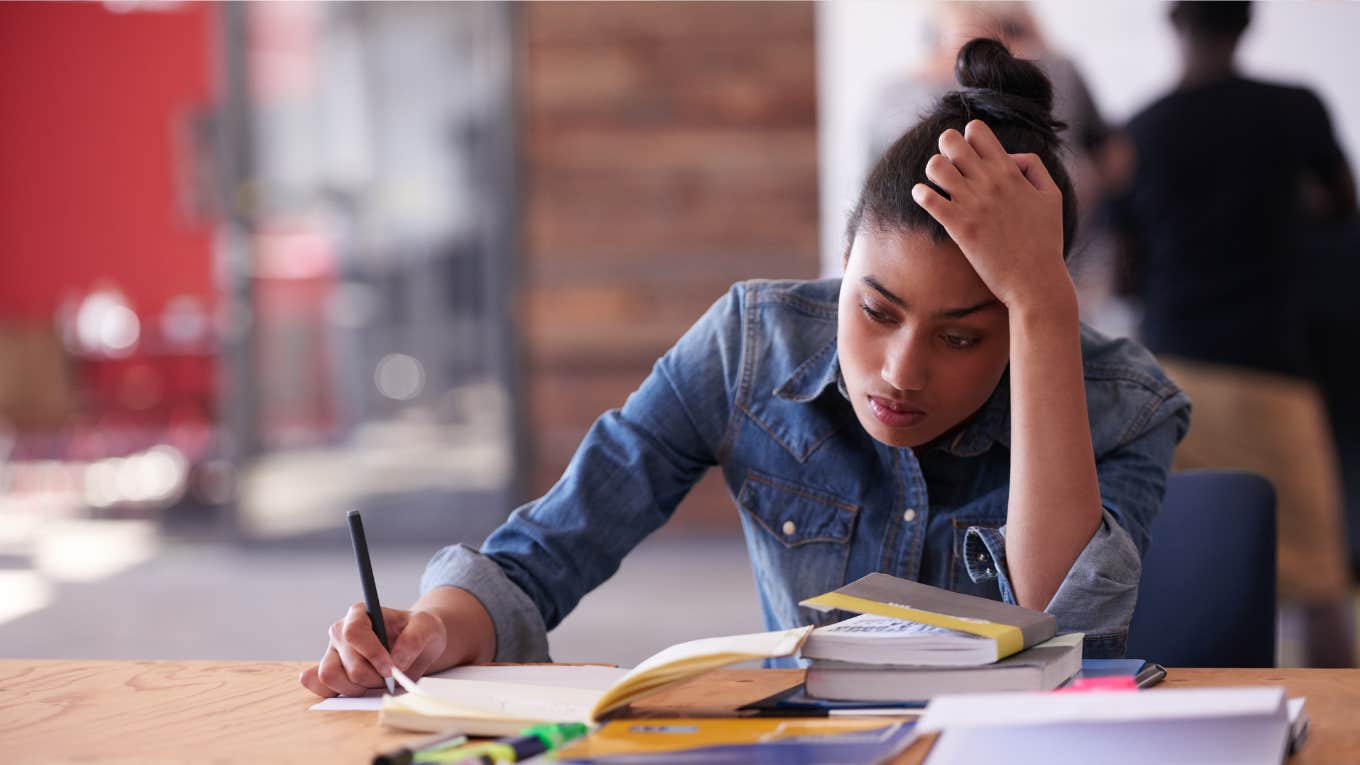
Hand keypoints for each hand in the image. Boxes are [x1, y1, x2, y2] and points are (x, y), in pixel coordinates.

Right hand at [299, 603, 447, 697]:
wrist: (417, 646)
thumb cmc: (419, 632)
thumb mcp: (428, 627)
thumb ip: (415, 639)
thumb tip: (396, 661)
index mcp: (360, 614)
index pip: (353, 633)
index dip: (372, 654)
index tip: (391, 667)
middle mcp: (341, 632)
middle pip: (345, 662)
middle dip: (372, 677)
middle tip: (390, 676)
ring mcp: (333, 653)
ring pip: (330, 676)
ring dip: (358, 688)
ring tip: (377, 682)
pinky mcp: (332, 672)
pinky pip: (320, 686)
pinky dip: (338, 693)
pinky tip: (360, 689)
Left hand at [911, 120, 1070, 310]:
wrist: (1036, 281)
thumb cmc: (1046, 241)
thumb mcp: (1052, 196)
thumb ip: (1034, 168)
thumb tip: (1010, 157)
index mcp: (1010, 172)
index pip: (977, 131)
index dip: (967, 137)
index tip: (969, 153)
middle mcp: (990, 182)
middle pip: (950, 141)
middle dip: (945, 148)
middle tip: (950, 166)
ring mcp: (973, 203)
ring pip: (935, 166)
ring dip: (933, 171)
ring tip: (939, 184)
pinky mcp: (959, 227)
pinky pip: (927, 198)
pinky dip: (921, 194)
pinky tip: (925, 199)